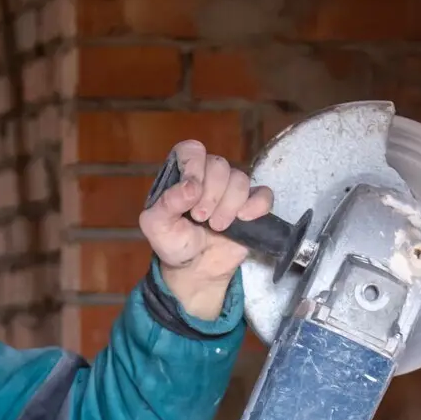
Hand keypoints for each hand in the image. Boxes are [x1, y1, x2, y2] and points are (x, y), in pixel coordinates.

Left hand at [139, 141, 273, 321]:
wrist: (196, 269)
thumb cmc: (174, 244)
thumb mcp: (157, 227)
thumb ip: (165, 204)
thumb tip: (191, 188)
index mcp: (183, 174)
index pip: (192, 150)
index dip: (194, 166)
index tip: (193, 192)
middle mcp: (208, 177)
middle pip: (219, 165)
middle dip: (212, 194)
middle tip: (200, 218)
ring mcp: (231, 190)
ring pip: (241, 179)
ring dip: (229, 205)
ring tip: (217, 226)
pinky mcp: (251, 205)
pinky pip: (264, 194)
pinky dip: (256, 205)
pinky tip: (243, 219)